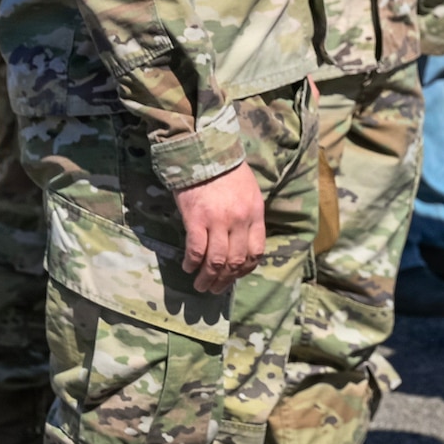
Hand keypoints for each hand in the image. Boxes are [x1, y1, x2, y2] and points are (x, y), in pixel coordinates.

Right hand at [173, 161, 265, 293]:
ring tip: (200, 285)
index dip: (244, 270)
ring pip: (216, 261)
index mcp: (256, 214)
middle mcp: (240, 220)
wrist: (206, 153)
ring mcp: (218, 221)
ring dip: (207, 278)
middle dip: (224, 280)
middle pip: (235, 261)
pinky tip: (188, 267)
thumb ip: (248, 218)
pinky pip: (196, 250)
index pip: (256, 252)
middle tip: (214, 289)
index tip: (234, 277)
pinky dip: (192, 263)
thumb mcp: (250, 194)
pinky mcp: (196, 219)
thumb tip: (240, 245)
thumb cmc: (228, 173)